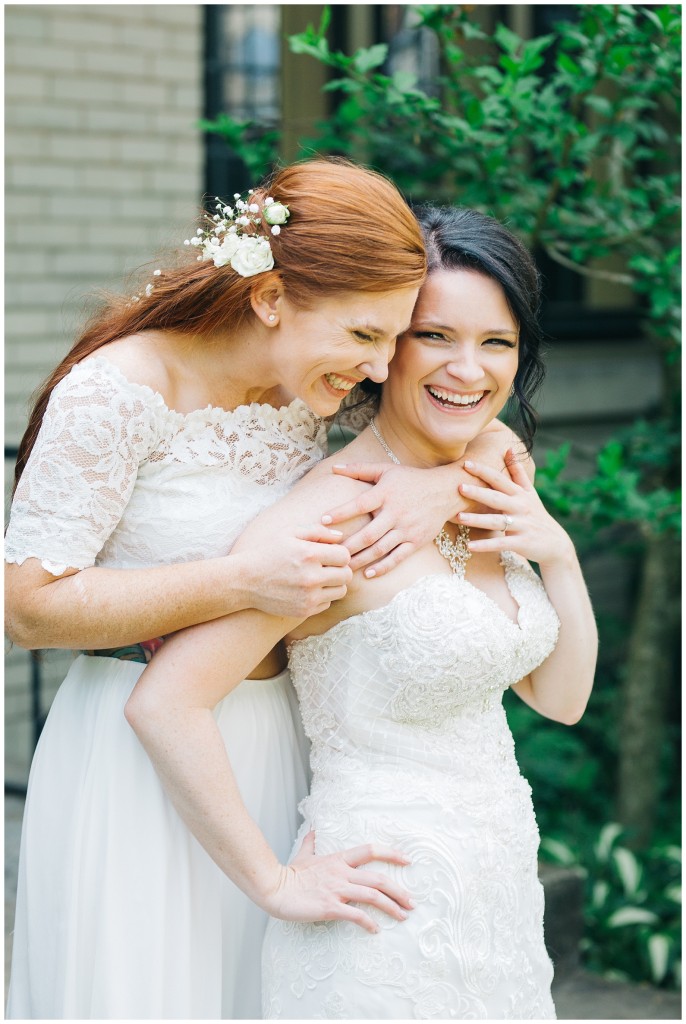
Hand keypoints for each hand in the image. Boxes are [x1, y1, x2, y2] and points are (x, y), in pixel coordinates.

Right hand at [234, 522, 352, 617]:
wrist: (244, 582)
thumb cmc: (268, 553)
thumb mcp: (289, 533)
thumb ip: (317, 531)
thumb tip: (341, 537)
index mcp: (309, 554)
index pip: (344, 555)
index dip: (339, 553)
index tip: (329, 554)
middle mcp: (311, 577)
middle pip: (346, 575)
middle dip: (340, 569)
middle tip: (327, 566)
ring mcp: (308, 596)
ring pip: (340, 591)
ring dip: (334, 584)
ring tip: (318, 578)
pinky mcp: (304, 611)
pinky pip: (327, 603)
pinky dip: (322, 596)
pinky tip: (307, 589)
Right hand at [265, 831, 413, 933]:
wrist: (274, 888)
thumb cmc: (290, 874)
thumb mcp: (304, 854)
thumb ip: (311, 842)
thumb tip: (312, 830)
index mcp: (338, 859)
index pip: (370, 850)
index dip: (391, 854)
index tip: (407, 860)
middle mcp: (341, 873)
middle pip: (378, 878)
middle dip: (399, 891)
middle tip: (412, 902)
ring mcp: (336, 890)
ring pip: (372, 896)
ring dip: (391, 907)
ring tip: (402, 916)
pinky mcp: (330, 907)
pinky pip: (355, 915)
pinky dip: (369, 923)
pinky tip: (375, 930)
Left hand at [322, 463, 456, 577]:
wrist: (444, 491)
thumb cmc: (411, 479)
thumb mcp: (386, 470)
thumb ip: (359, 469)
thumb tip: (334, 468)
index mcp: (386, 494)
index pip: (360, 504)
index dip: (341, 513)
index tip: (323, 520)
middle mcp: (396, 512)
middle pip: (368, 534)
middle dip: (348, 546)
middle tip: (330, 554)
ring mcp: (406, 529)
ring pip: (380, 548)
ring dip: (360, 559)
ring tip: (344, 567)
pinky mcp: (416, 541)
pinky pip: (397, 557)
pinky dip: (383, 567)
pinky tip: (368, 573)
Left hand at [456, 450, 574, 568]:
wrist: (556, 543)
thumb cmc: (537, 515)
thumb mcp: (530, 493)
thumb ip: (518, 472)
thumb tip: (508, 448)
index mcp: (520, 494)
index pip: (499, 480)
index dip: (484, 471)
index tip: (466, 463)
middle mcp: (520, 507)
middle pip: (497, 498)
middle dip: (478, 492)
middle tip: (459, 486)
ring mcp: (522, 525)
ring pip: (497, 521)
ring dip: (477, 519)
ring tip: (459, 517)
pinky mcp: (522, 543)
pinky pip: (501, 543)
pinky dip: (486, 545)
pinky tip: (470, 546)